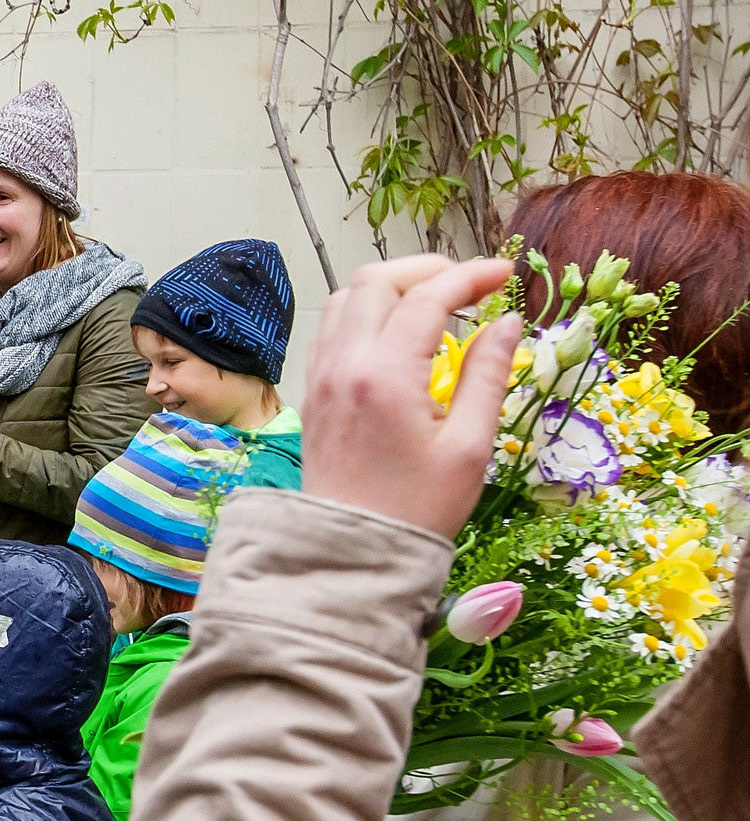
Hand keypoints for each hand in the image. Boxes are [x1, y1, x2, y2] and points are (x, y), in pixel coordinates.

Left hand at [306, 256, 518, 537]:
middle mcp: (343, 365)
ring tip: (438, 305)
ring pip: (348, 299)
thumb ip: (489, 377)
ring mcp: (320, 376)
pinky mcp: (312, 391)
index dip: (472, 276)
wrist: (351, 551)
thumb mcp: (470, 446)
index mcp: (385, 376)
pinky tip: (399, 334)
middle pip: (377, 281)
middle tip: (472, 285)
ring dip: (393, 288)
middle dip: (428, 270)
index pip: (428, 297)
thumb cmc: (417, 508)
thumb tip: (508, 324)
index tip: (507, 275)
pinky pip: (334, 329)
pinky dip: (367, 313)